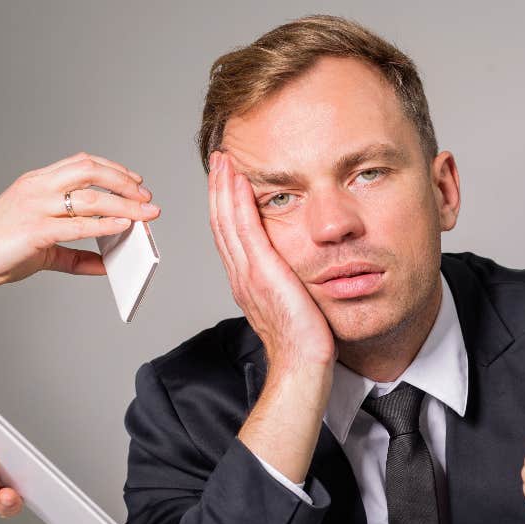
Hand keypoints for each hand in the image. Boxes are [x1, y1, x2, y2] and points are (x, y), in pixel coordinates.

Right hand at [0, 152, 160, 289]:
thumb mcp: (44, 247)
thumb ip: (76, 255)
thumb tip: (106, 265)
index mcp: (37, 182)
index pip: (82, 163)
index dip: (113, 170)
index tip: (135, 182)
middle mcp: (37, 188)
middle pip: (90, 171)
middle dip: (124, 183)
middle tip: (146, 199)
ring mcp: (35, 207)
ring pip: (90, 197)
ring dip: (124, 205)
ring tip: (145, 214)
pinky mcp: (34, 230)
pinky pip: (76, 224)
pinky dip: (104, 225)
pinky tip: (123, 227)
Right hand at [208, 151, 334, 370]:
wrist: (302, 365)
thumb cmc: (305, 342)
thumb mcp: (295, 302)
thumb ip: (290, 282)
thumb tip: (300, 270)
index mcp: (247, 281)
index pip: (230, 234)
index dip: (225, 204)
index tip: (227, 178)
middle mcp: (241, 275)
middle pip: (221, 222)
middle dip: (219, 187)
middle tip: (220, 158)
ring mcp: (247, 274)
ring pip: (226, 221)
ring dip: (224, 187)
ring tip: (224, 160)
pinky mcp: (261, 272)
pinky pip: (244, 229)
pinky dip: (237, 202)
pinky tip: (238, 180)